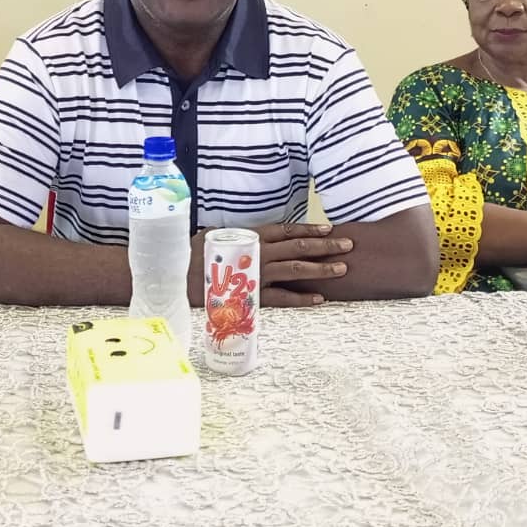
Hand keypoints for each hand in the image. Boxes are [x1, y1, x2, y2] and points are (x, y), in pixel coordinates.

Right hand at [189, 222, 353, 307]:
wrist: (179, 277)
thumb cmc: (196, 255)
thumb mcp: (219, 238)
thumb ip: (241, 237)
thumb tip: (252, 235)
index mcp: (252, 236)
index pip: (287, 230)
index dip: (310, 228)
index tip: (329, 228)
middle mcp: (259, 252)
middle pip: (298, 247)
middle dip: (325, 246)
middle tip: (347, 245)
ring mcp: (257, 274)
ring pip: (296, 270)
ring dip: (321, 269)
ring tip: (341, 268)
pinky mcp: (253, 295)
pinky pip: (283, 298)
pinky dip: (302, 298)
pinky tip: (320, 299)